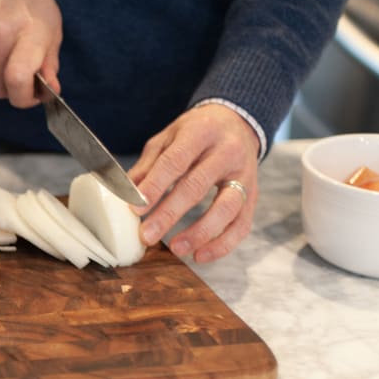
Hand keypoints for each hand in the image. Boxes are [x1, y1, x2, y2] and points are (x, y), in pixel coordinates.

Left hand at [127, 104, 260, 262]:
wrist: (236, 123)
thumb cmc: (196, 132)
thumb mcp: (168, 137)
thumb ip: (149, 165)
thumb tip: (126, 194)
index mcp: (201, 132)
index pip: (175, 161)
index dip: (155, 186)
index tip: (135, 209)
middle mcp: (227, 151)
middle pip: (197, 186)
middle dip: (169, 214)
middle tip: (147, 235)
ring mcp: (244, 174)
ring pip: (226, 208)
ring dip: (200, 232)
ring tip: (176, 249)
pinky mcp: (253, 195)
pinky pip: (242, 224)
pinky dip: (223, 244)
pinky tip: (201, 255)